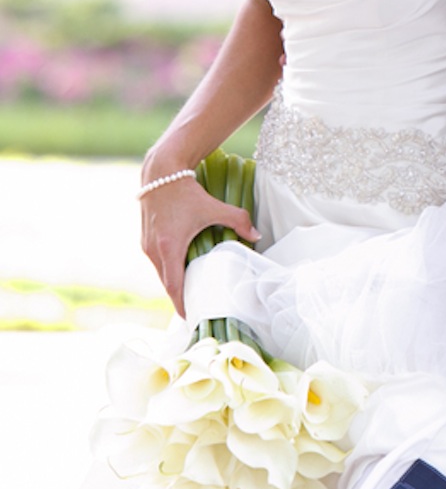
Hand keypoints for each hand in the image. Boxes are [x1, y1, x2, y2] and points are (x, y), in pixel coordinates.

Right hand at [141, 176, 258, 318]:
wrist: (161, 171)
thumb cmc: (188, 191)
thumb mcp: (213, 207)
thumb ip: (238, 220)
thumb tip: (256, 235)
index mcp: (169, 247)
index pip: (174, 286)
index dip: (181, 304)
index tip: (190, 317)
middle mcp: (153, 250)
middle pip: (166, 283)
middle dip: (180, 296)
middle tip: (195, 308)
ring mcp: (146, 244)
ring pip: (160, 272)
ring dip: (173, 283)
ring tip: (190, 294)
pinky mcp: (145, 238)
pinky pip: (157, 261)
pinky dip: (167, 270)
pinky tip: (180, 272)